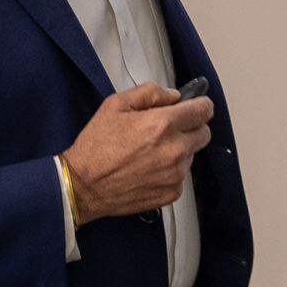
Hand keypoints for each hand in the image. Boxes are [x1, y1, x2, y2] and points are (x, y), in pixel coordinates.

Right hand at [64, 82, 212, 222]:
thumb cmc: (95, 146)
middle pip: (204, 133)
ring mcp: (175, 174)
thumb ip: (150, 93)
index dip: (200, 105)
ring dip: (180, 150)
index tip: (195, 107)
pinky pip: (182, 177)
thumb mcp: (116, 105)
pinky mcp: (171, 193)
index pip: (204, 110)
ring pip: (192, 155)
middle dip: (192, 127)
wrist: (82, 186)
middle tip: (170, 129)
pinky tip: (150, 169)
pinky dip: (171, 172)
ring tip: (152, 152)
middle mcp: (174, 150)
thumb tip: (173, 96)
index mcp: (163, 125)